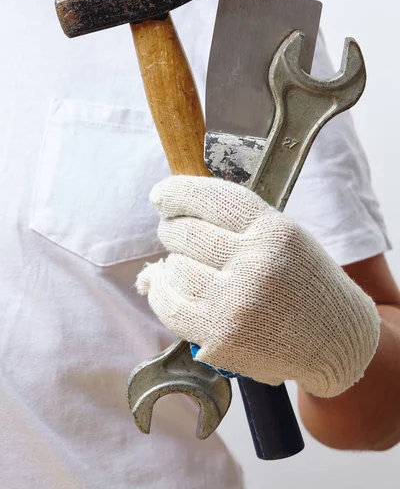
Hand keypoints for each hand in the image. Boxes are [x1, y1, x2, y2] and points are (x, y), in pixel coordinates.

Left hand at [137, 176, 379, 397]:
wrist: (336, 342)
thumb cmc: (305, 284)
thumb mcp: (285, 238)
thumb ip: (234, 225)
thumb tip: (163, 218)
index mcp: (274, 230)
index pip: (213, 198)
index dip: (177, 193)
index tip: (160, 196)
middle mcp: (255, 263)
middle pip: (184, 233)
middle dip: (172, 231)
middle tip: (176, 235)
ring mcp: (236, 302)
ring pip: (173, 268)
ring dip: (171, 266)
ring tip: (188, 269)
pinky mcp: (220, 337)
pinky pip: (168, 305)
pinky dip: (161, 294)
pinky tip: (169, 291)